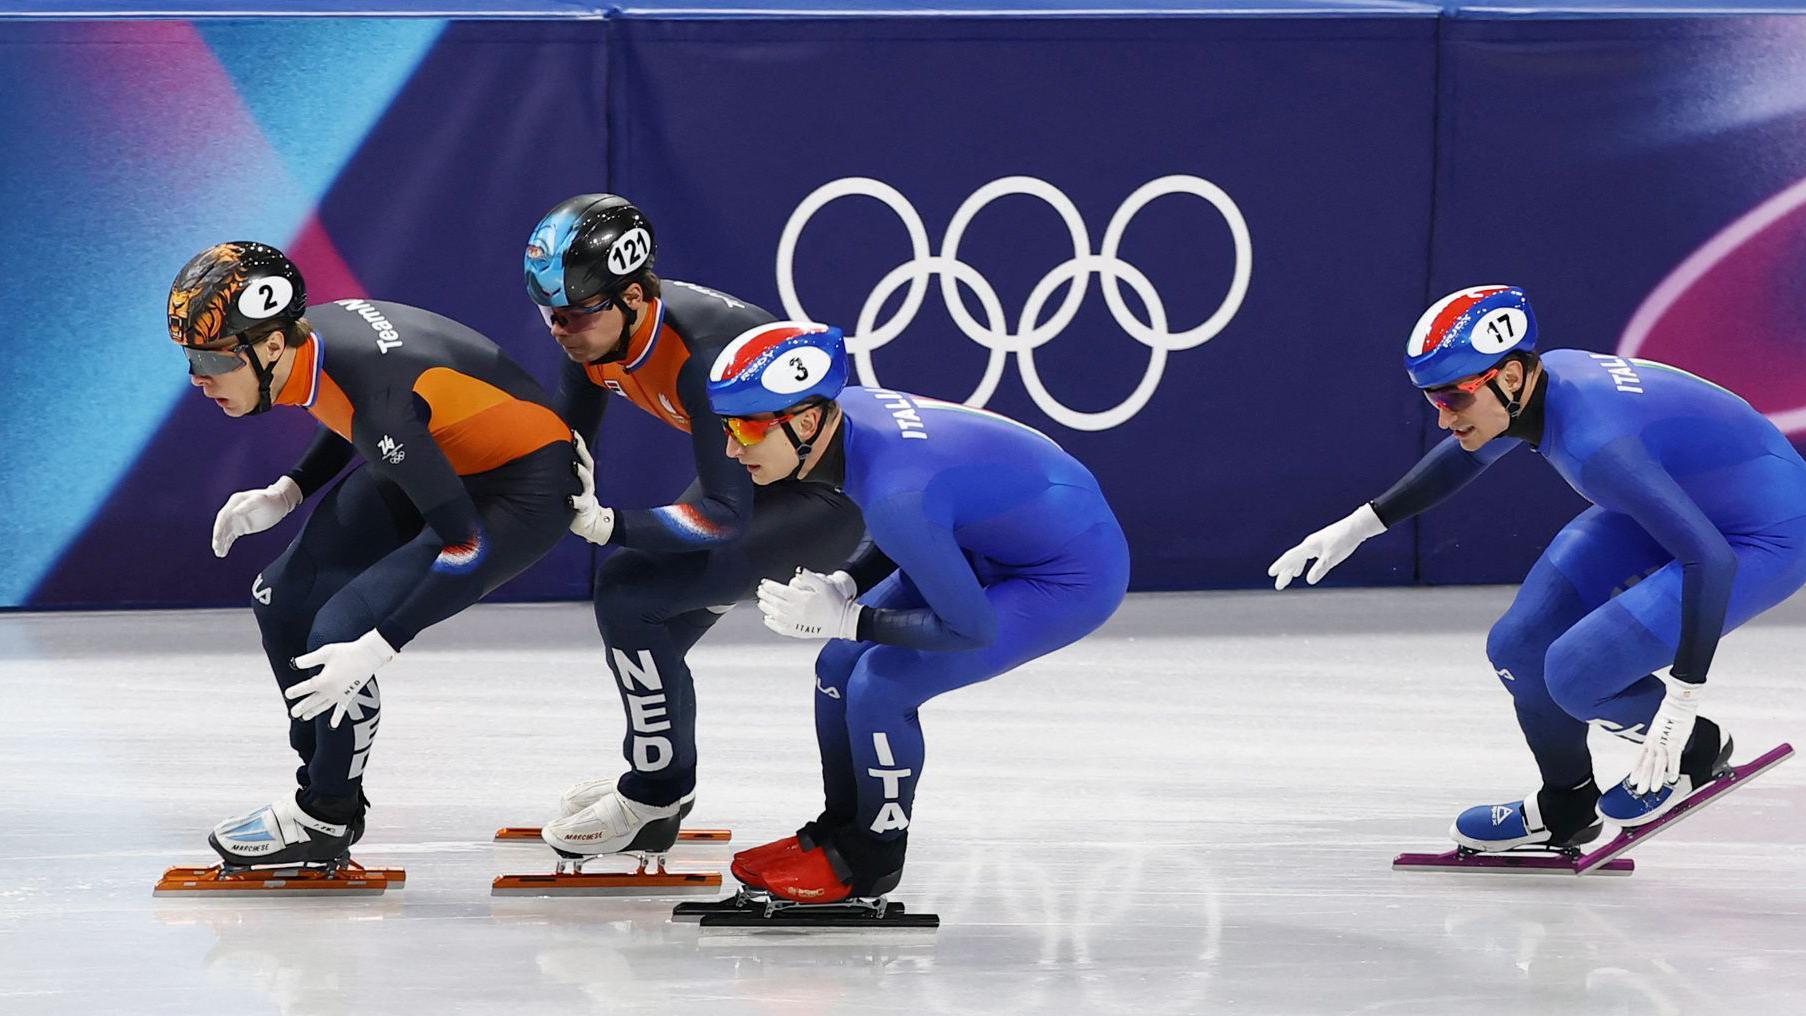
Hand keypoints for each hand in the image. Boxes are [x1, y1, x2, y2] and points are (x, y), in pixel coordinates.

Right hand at [211, 476, 302, 557]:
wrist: (279, 503)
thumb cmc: (271, 499)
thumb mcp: (261, 500)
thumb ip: (248, 505)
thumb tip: (234, 512)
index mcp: (235, 502)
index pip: (223, 515)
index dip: (220, 526)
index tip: (218, 537)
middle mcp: (232, 510)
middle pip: (222, 525)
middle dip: (218, 536)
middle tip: (216, 546)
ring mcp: (236, 520)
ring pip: (225, 533)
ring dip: (221, 543)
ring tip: (219, 553)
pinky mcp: (240, 528)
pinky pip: (230, 537)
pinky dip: (226, 544)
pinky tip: (222, 553)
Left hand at [285, 630, 395, 727]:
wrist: (369, 656)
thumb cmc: (346, 652)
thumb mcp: (325, 652)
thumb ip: (309, 659)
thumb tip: (295, 664)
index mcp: (323, 681)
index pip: (305, 688)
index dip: (295, 691)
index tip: (287, 694)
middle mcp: (330, 691)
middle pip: (312, 701)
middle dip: (302, 707)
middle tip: (293, 713)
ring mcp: (340, 695)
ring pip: (323, 706)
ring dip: (313, 712)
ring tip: (305, 717)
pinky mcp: (349, 696)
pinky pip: (341, 709)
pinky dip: (337, 717)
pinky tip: (332, 725)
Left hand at [568, 433, 615, 544]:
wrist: (588, 522)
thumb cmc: (572, 499)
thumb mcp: (568, 485)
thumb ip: (560, 473)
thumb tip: (539, 459)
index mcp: (583, 475)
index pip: (583, 456)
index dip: (580, 444)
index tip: (573, 431)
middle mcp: (587, 482)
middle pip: (588, 463)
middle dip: (582, 451)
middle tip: (575, 440)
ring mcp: (587, 494)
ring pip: (587, 480)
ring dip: (581, 472)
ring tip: (573, 465)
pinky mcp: (583, 507)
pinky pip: (580, 503)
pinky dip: (574, 500)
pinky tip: (568, 499)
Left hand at [757, 569, 860, 639]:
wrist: (843, 621)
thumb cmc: (835, 602)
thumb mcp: (824, 585)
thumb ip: (809, 577)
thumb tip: (797, 571)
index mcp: (801, 599)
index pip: (780, 591)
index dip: (770, 587)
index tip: (764, 584)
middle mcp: (796, 611)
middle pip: (775, 603)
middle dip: (766, 596)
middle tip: (760, 592)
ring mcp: (796, 623)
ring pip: (776, 615)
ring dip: (767, 608)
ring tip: (761, 603)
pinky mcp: (798, 632)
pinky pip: (781, 628)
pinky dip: (772, 624)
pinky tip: (768, 620)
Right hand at [1268, 503, 1385, 589]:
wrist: (1356, 527)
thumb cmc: (1344, 542)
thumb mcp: (1332, 558)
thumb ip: (1320, 569)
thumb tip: (1309, 581)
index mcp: (1308, 547)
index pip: (1290, 557)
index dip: (1280, 566)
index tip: (1271, 574)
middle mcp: (1309, 544)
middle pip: (1293, 559)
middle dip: (1285, 572)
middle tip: (1279, 586)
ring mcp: (1315, 544)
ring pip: (1300, 558)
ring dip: (1293, 568)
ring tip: (1290, 577)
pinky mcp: (1322, 544)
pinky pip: (1306, 556)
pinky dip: (1302, 563)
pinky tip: (1303, 569)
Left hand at [1629, 679, 1701, 794]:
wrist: (1677, 701)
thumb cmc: (1670, 712)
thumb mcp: (1659, 726)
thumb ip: (1657, 736)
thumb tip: (1658, 742)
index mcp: (1649, 739)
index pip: (1640, 757)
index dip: (1636, 770)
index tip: (1633, 781)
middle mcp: (1654, 742)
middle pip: (1647, 763)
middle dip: (1644, 779)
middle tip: (1640, 791)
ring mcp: (1664, 742)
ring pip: (1658, 763)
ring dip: (1656, 778)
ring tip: (1654, 790)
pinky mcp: (1675, 741)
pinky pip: (1674, 758)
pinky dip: (1673, 769)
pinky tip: (1671, 779)